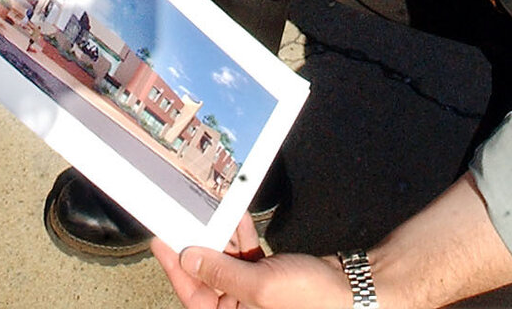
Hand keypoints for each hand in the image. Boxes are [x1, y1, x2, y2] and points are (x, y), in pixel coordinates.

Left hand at [152, 215, 351, 308]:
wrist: (349, 288)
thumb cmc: (311, 299)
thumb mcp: (259, 286)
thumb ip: (221, 274)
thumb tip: (190, 259)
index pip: (193, 295)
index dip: (175, 268)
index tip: (162, 242)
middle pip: (207, 276)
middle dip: (199, 247)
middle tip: (184, 219)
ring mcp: (253, 293)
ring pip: (226, 262)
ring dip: (220, 237)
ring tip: (210, 213)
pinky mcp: (267, 276)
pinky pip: (245, 254)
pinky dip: (241, 236)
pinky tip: (237, 217)